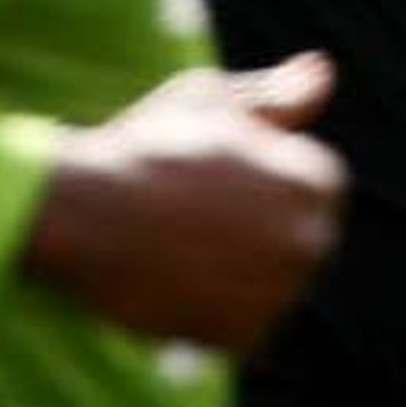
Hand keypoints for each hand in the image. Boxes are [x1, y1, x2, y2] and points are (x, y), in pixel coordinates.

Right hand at [20, 56, 345, 355]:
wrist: (79, 210)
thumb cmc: (146, 145)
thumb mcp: (212, 100)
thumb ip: (278, 95)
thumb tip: (326, 70)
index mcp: (318, 180)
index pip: (312, 191)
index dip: (258, 181)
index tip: (214, 177)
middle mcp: (311, 241)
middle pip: (294, 243)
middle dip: (255, 232)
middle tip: (192, 218)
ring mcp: (280, 294)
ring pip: (268, 288)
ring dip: (235, 277)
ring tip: (178, 249)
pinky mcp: (243, 336)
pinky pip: (242, 330)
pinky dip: (214, 317)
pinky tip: (175, 285)